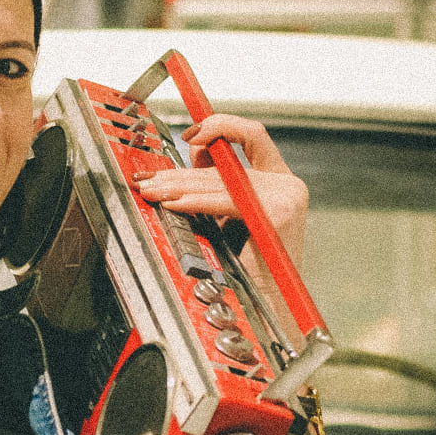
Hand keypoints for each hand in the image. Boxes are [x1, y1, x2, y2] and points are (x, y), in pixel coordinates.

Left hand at [134, 112, 307, 268]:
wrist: (270, 307)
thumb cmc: (250, 271)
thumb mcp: (229, 217)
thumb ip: (216, 186)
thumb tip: (192, 153)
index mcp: (280, 181)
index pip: (251, 135)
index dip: (219, 127)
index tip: (189, 134)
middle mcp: (287, 184)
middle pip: (224, 165)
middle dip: (180, 172)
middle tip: (148, 180)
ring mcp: (286, 196)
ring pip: (220, 182)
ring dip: (179, 186)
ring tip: (152, 192)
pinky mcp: (277, 212)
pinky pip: (224, 201)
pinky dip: (195, 201)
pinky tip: (173, 203)